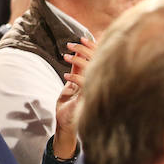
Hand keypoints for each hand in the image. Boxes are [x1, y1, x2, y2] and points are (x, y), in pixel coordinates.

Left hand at [54, 38, 94, 157]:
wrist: (66, 125)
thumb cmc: (70, 105)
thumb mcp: (72, 84)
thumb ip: (76, 70)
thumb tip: (76, 53)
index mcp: (96, 78)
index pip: (98, 57)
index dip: (91, 46)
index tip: (81, 37)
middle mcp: (99, 83)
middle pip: (96, 59)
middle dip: (83, 49)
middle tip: (70, 44)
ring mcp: (95, 90)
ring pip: (92, 69)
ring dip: (77, 61)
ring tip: (65, 56)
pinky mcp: (89, 98)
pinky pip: (85, 83)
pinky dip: (74, 77)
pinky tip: (65, 74)